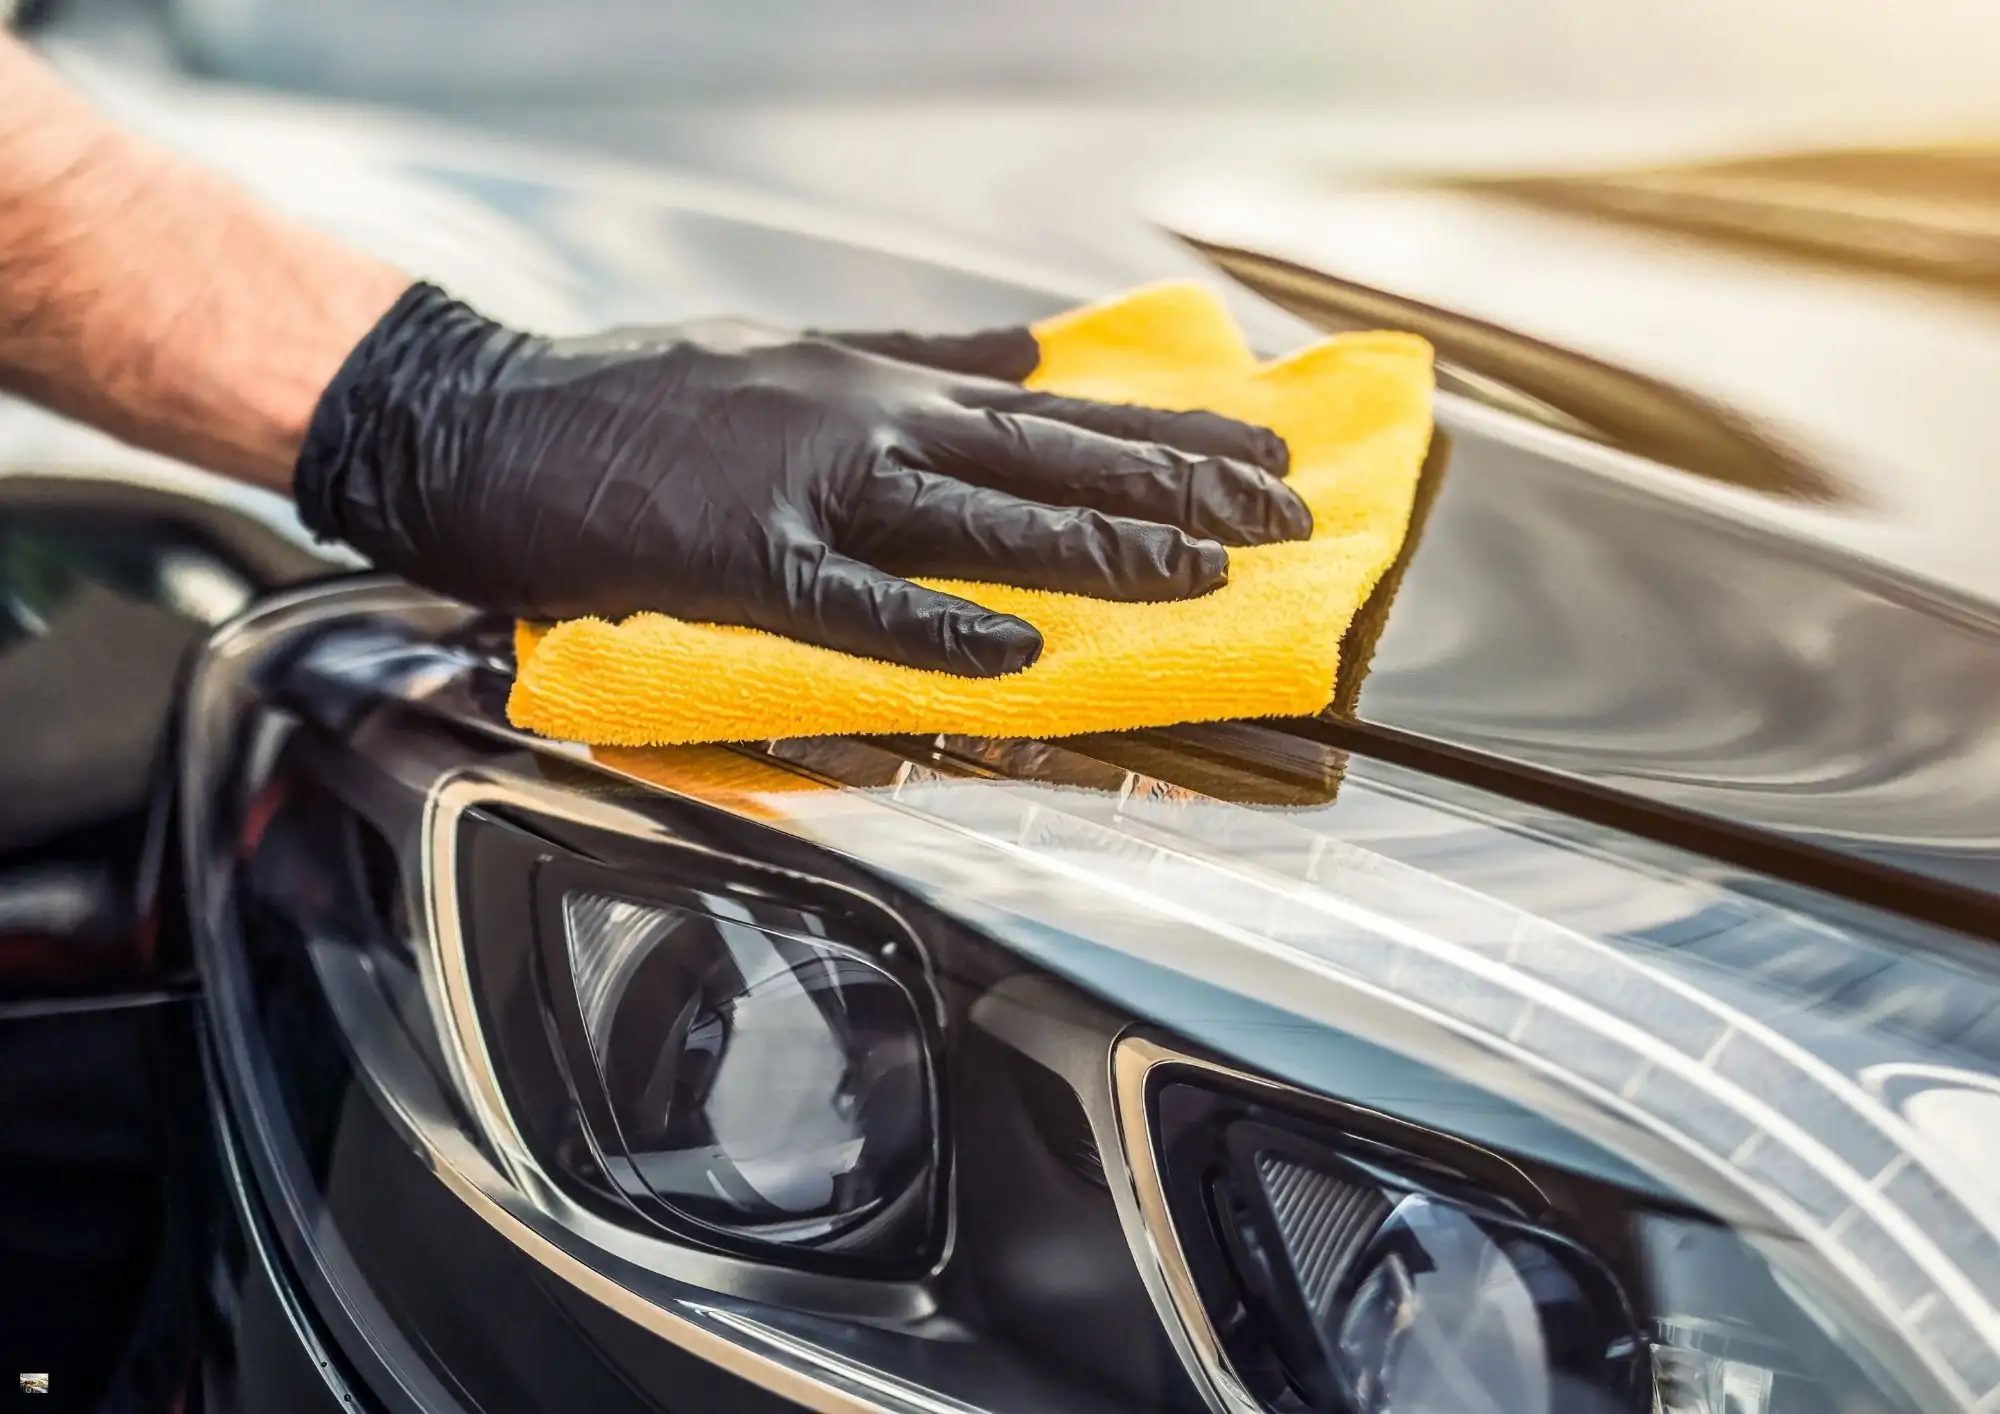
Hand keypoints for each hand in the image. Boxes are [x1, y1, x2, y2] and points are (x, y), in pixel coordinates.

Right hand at [295, 284, 1310, 675]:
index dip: (1175, 435)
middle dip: (1182, 491)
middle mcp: (876, 426)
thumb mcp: (804, 348)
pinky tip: (1016, 651)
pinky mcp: (747, 561)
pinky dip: (937, 625)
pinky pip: (857, 601)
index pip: (1066, 413)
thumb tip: (1030, 348)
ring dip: (1099, 547)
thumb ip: (925, 353)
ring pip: (984, 521)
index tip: (1270, 454)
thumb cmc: (653, 392)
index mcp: (892, 387)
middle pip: (1056, 461)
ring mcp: (815, 492)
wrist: (505, 421)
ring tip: (1201, 574)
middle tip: (1287, 522)